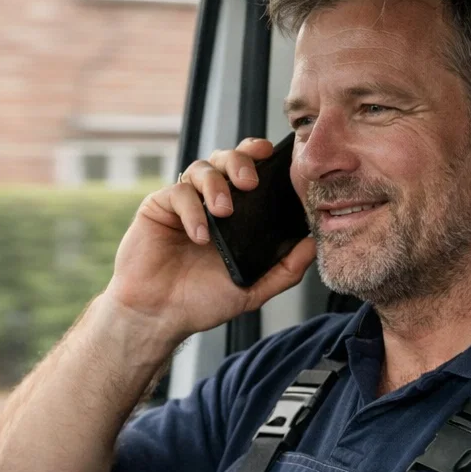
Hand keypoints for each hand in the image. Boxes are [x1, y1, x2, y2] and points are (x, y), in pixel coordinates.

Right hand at [103, 137, 315, 341]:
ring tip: (223, 212)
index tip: (271, 155)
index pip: (248, 172)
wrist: (160, 316)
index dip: (258, 156)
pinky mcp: (158, 207)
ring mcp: (183, 203)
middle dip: (240, 162)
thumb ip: (285, 269)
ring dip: (216, 185)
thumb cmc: (200, 302)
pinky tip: (199, 234)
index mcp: (234, 215)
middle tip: (250, 183)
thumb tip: (312, 245)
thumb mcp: (252, 289)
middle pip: (225, 159)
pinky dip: (191, 209)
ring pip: (201, 168)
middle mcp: (208, 202)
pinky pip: (177, 193)